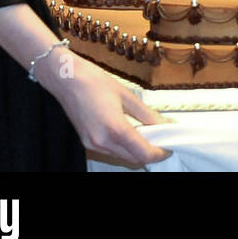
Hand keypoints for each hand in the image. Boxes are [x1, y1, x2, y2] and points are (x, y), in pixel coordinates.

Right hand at [39, 49, 171, 167]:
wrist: (67, 79)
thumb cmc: (95, 82)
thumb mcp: (127, 96)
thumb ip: (147, 114)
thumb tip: (165, 124)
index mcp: (115, 129)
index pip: (143, 153)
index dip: (160, 153)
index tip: (170, 146)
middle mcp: (102, 142)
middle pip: (133, 159)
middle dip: (151, 153)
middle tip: (162, 140)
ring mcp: (92, 144)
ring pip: (122, 157)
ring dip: (137, 151)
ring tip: (149, 135)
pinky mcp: (86, 142)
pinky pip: (110, 152)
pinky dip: (124, 148)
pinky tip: (131, 134)